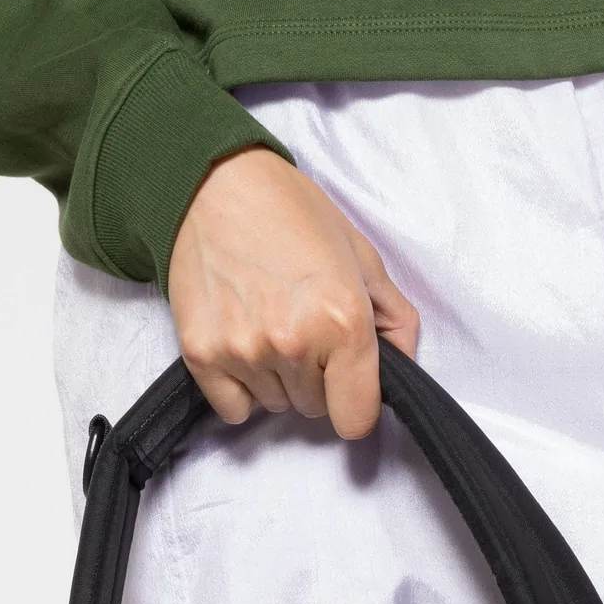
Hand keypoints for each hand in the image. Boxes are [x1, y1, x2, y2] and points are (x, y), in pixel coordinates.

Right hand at [168, 147, 419, 437]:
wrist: (215, 183)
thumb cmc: (292, 213)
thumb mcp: (362, 257)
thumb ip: (395, 321)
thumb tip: (403, 369)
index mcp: (343, 321)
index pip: (357, 420)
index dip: (357, 402)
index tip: (348, 381)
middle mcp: (293, 343)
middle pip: (316, 409)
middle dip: (316, 378)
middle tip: (301, 324)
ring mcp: (243, 351)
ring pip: (276, 405)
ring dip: (278, 378)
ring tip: (268, 321)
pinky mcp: (200, 354)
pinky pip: (234, 409)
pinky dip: (240, 388)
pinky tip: (242, 341)